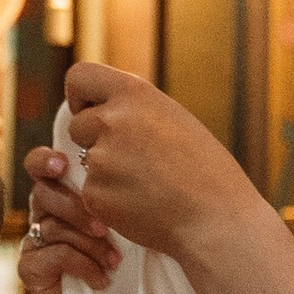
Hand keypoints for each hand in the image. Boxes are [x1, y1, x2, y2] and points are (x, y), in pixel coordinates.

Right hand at [20, 152, 119, 293]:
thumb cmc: (127, 259)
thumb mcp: (125, 221)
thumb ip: (113, 195)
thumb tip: (121, 172)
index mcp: (61, 193)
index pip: (41, 165)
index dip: (44, 161)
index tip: (61, 165)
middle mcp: (42, 213)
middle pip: (44, 193)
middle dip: (76, 208)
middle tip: (105, 228)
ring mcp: (33, 241)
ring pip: (55, 227)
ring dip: (91, 245)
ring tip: (115, 262)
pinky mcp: (29, 267)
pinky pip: (55, 254)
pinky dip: (84, 265)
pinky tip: (101, 278)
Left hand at [55, 62, 250, 260]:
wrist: (215, 218)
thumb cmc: (206, 171)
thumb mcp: (174, 120)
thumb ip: (136, 112)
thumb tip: (102, 111)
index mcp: (135, 94)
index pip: (79, 76)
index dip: (79, 96)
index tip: (90, 111)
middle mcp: (113, 120)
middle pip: (78, 125)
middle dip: (94, 141)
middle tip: (130, 160)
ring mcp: (101, 158)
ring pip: (85, 163)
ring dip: (105, 173)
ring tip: (146, 185)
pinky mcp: (95, 193)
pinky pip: (91, 193)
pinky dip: (109, 201)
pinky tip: (142, 205)